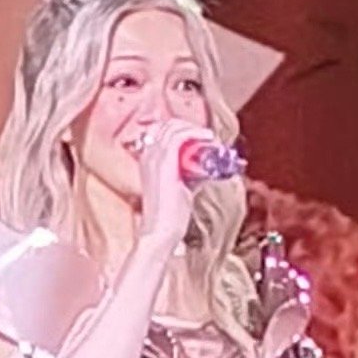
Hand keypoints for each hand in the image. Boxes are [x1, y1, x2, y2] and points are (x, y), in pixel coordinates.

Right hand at [134, 117, 215, 250]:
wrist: (161, 231)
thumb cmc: (171, 215)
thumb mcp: (180, 188)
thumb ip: (188, 175)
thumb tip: (204, 168)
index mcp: (147, 159)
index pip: (161, 130)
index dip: (181, 128)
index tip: (199, 137)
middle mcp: (147, 154)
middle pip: (168, 125)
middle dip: (190, 127)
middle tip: (207, 138)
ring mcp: (154, 157)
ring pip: (174, 127)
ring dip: (195, 129)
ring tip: (210, 138)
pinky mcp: (164, 163)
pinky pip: (179, 136)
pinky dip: (196, 133)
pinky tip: (208, 138)